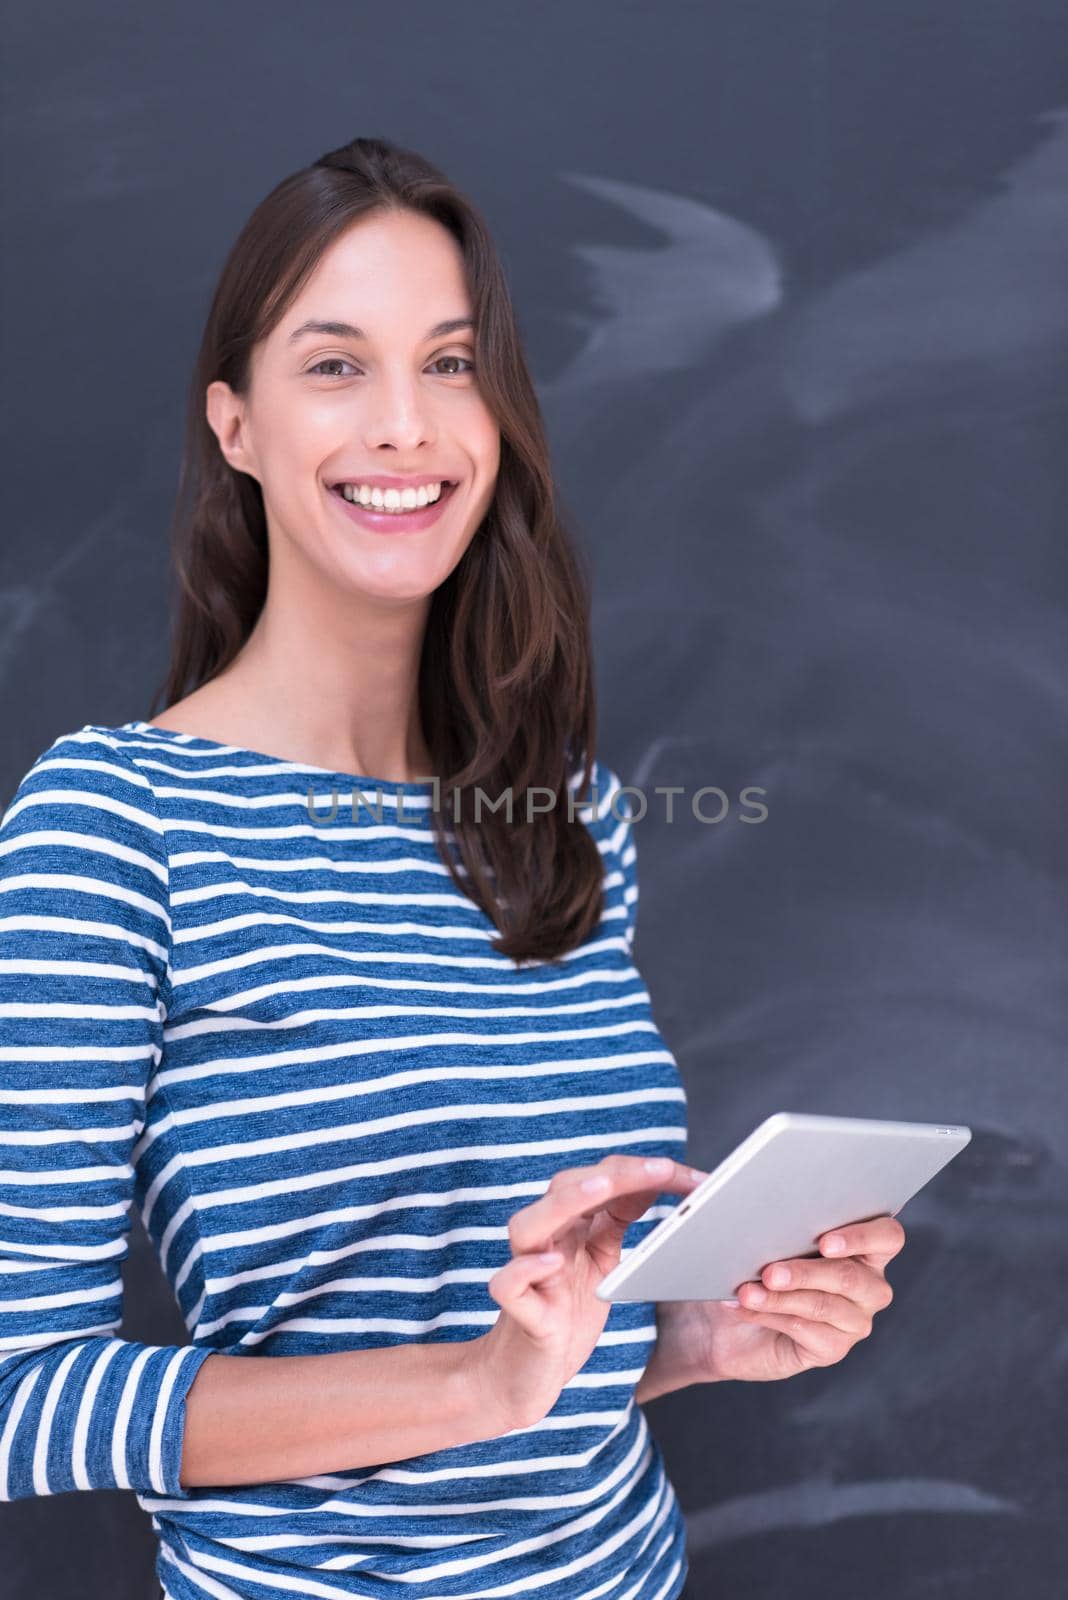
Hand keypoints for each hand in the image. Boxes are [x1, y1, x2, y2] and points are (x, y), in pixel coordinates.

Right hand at [476, 1154, 701, 1428]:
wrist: (523, 1378)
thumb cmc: (564, 1317)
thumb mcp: (600, 1265)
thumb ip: (614, 1225)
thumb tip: (652, 1183)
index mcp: (567, 1228)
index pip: (600, 1181)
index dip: (645, 1173)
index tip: (695, 1179)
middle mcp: (544, 1242)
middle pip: (566, 1188)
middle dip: (617, 1174)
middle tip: (662, 1169)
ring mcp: (528, 1276)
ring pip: (528, 1225)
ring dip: (567, 1201)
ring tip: (603, 1186)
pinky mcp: (520, 1315)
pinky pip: (507, 1285)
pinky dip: (525, 1270)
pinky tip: (550, 1262)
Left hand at [660, 1214, 905, 1384]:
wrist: (723, 1318)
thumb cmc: (746, 1260)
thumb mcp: (740, 1224)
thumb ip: (725, 1192)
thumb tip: (698, 1173)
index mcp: (862, 1243)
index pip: (887, 1236)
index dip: (862, 1237)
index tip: (824, 1241)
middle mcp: (868, 1283)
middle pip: (850, 1276)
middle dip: (806, 1272)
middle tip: (770, 1271)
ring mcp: (854, 1319)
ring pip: (825, 1305)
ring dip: (781, 1297)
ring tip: (748, 1292)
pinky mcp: (833, 1347)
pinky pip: (808, 1331)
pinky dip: (772, 1316)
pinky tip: (747, 1308)